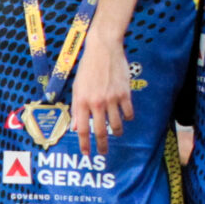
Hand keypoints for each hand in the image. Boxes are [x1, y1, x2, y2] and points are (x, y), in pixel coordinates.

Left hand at [68, 33, 131, 156]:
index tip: (86, 154)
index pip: (82, 130)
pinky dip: (127, 118)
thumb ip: (77, 108)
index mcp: (82, 101)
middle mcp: (97, 102)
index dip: (84, 144)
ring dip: (116, 132)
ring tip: (115, 133)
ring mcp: (112, 99)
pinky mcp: (125, 93)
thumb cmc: (88, 68)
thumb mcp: (77, 87)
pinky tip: (125, 117)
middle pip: (100, 131)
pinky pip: (129, 113)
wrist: (103, 49)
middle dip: (102, 145)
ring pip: (116, 125)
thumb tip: (75, 127)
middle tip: (103, 153)